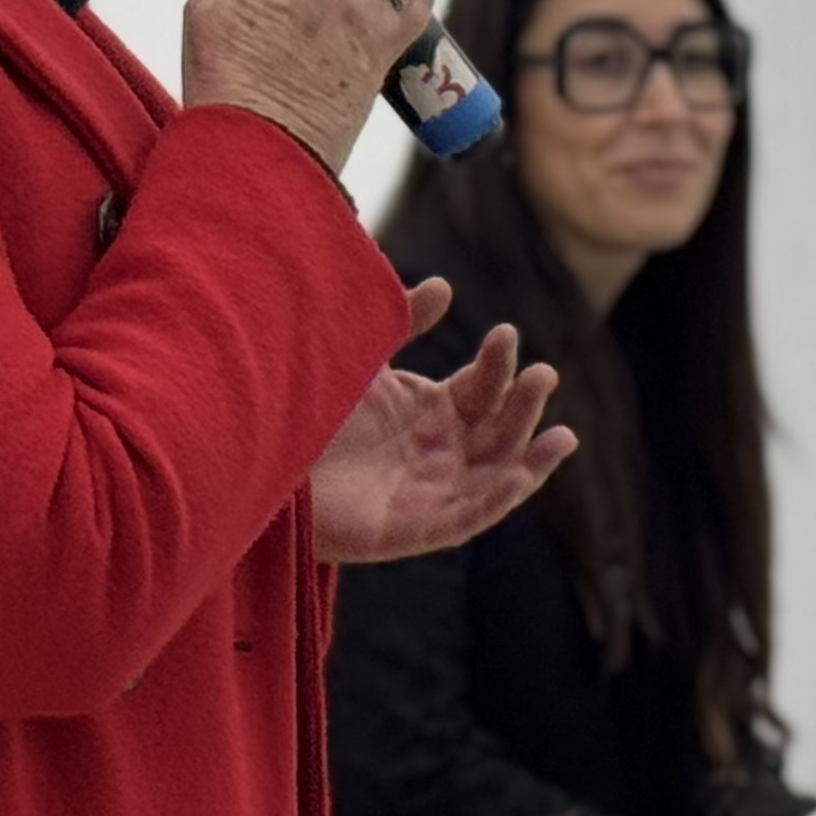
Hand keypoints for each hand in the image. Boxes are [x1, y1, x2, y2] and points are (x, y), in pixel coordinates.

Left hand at [310, 276, 576, 564]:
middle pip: (499, 431)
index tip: (504, 334)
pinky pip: (465, 519)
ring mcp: (430, 493)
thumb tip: (446, 285)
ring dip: (532, 459)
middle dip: (525, 406)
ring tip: (563, 435)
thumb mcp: (359, 361)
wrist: (253, 463)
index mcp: (432, 412)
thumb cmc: (304, 412)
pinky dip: (494, 502)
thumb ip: (401, 325)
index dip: (498, 364)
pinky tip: (517, 478)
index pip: (481, 388)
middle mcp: (440, 453)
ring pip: (497, 477)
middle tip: (543, 374)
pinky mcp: (411, 530)